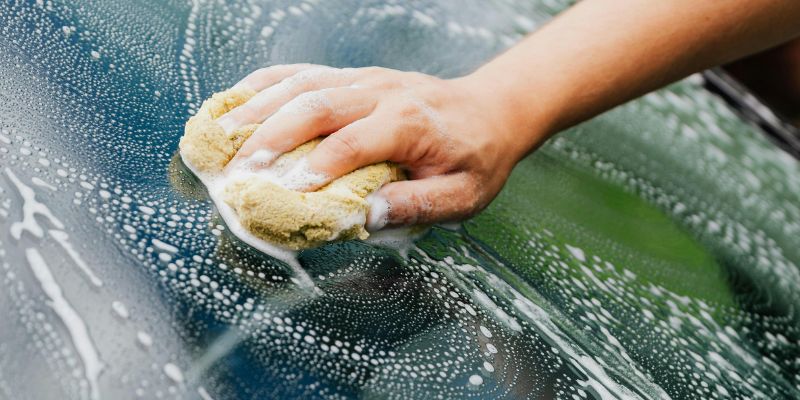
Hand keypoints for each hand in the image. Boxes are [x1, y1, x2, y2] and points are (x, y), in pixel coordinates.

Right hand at [218, 64, 543, 229]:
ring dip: (258, 108)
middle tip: (239, 169)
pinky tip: (237, 101)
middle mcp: (382, 93)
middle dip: (272, 137)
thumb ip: (418, 205)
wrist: (490, 111)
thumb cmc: (475, 158)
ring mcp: (364, 80)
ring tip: (221, 135)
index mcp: (409, 123)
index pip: (353, 142)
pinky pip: (304, 72)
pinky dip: (266, 84)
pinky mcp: (354, 77)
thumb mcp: (463, 195)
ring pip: (303, 84)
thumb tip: (366, 216)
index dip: (316, 167)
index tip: (283, 193)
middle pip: (316, 105)